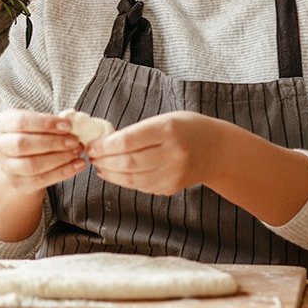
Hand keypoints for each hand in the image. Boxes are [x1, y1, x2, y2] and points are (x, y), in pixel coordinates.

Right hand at [0, 109, 85, 196]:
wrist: (20, 158)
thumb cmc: (32, 133)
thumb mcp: (36, 122)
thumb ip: (50, 122)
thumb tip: (74, 123)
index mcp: (3, 123)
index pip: (21, 122)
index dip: (46, 124)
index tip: (68, 125)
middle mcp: (0, 145)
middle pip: (23, 145)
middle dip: (53, 143)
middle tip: (75, 141)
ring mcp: (7, 167)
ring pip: (32, 165)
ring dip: (59, 159)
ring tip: (77, 152)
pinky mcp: (19, 183)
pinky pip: (41, 180)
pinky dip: (63, 172)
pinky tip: (78, 165)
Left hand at [87, 111, 222, 196]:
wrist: (216, 150)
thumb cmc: (186, 128)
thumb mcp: (164, 120)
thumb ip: (137, 132)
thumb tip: (104, 143)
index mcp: (168, 130)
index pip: (128, 141)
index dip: (105, 146)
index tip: (92, 145)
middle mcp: (172, 154)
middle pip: (128, 162)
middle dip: (104, 160)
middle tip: (91, 156)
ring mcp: (172, 174)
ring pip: (132, 179)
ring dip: (110, 173)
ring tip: (99, 166)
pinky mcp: (170, 188)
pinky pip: (140, 186)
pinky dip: (123, 181)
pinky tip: (113, 174)